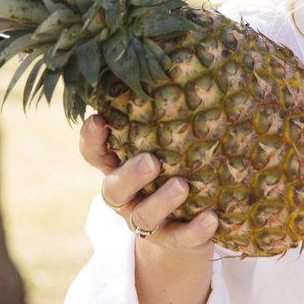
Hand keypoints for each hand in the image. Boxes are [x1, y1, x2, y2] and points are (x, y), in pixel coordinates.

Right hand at [80, 113, 219, 262]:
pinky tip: (211, 218)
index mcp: (119, 169)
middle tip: (151, 161)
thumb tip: (188, 59)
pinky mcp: (173, 244)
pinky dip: (195, 230)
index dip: (91, 140)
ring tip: (183, 185)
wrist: (182, 241)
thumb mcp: (166, 146)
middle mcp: (127, 198)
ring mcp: (147, 223)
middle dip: (130, 175)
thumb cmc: (175, 173)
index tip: (98, 120)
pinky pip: (181, 239)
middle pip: (113, 190)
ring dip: (163, 201)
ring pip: (144, 216)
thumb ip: (166, 119)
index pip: (95, 154)